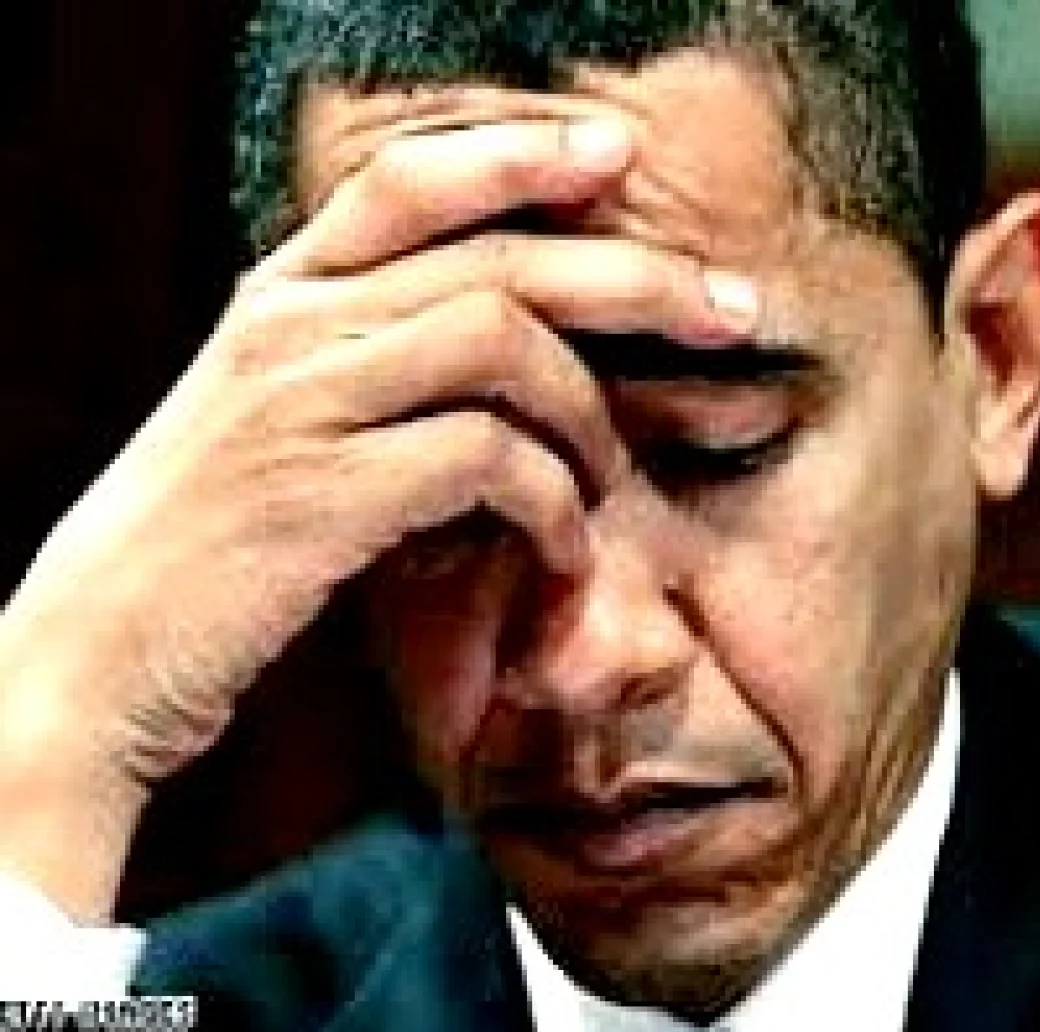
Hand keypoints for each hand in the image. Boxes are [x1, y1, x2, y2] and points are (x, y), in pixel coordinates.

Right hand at [0, 116, 750, 917]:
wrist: (94, 655)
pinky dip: (554, 506)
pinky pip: (489, 459)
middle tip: (728, 308)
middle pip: (497, 258)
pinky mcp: (326, 493)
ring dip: (588, 415)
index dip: (519, 153)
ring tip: (609, 480)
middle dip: (633, 277)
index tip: (617, 153)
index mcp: (279, 298)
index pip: (408, 180)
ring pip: (502, 344)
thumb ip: (361, 366)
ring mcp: (304, 404)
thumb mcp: (273, 424)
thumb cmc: (207, 545)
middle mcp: (289, 326)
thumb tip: (498, 349)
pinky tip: (563, 554)